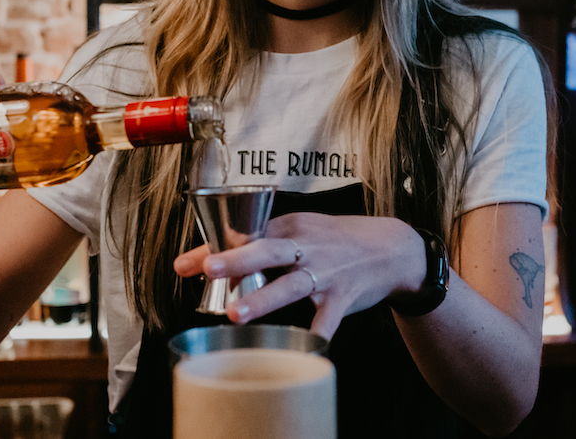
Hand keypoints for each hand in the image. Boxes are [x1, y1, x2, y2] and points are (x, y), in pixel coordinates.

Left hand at [174, 212, 424, 339]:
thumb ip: (264, 244)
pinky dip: (317, 334)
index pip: (246, 235)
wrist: (391, 248)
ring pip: (291, 285)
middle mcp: (305, 246)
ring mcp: (325, 272)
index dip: (214, 249)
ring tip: (236, 314)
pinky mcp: (344, 296)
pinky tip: (304, 348)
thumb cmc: (335, 240)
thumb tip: (218, 261)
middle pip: (267, 251)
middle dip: (236, 260)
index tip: (184, 264)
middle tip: (207, 269)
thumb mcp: (302, 230)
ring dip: (263, 299)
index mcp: (290, 226)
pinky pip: (327, 319)